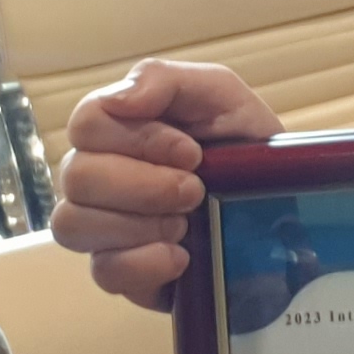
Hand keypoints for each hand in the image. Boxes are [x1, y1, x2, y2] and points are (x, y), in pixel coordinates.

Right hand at [50, 60, 284, 309]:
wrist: (279, 208)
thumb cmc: (243, 144)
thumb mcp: (219, 96)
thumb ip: (164, 80)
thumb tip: (117, 100)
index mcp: (114, 128)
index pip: (86, 124)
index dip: (138, 139)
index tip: (192, 152)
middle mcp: (96, 176)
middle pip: (76, 177)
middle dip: (144, 186)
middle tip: (195, 191)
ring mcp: (101, 228)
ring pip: (73, 225)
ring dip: (139, 225)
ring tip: (186, 224)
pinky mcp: (119, 273)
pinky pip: (104, 272)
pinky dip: (146, 264)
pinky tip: (182, 257)